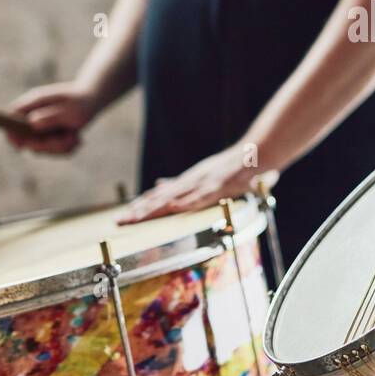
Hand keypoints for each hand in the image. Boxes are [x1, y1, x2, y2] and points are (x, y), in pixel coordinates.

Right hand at [7, 82, 96, 154]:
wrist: (94, 99)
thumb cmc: (81, 102)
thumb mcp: (68, 111)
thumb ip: (50, 117)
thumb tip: (32, 123)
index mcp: (34, 102)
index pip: (12, 117)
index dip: (11, 133)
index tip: (20, 146)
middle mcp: (34, 115)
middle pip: (27, 139)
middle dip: (48, 145)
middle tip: (68, 138)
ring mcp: (41, 126)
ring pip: (42, 147)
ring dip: (60, 147)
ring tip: (75, 136)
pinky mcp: (49, 135)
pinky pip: (53, 150)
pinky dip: (66, 147)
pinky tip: (76, 138)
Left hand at [115, 142, 279, 224]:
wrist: (255, 153)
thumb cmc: (232, 168)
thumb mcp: (202, 174)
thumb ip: (181, 182)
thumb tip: (158, 184)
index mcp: (187, 181)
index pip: (158, 196)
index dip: (140, 206)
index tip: (123, 216)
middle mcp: (191, 181)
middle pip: (160, 198)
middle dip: (139, 211)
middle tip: (119, 222)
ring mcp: (204, 182)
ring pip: (176, 197)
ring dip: (155, 208)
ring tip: (138, 218)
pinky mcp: (219, 184)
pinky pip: (201, 195)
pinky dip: (187, 202)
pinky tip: (173, 208)